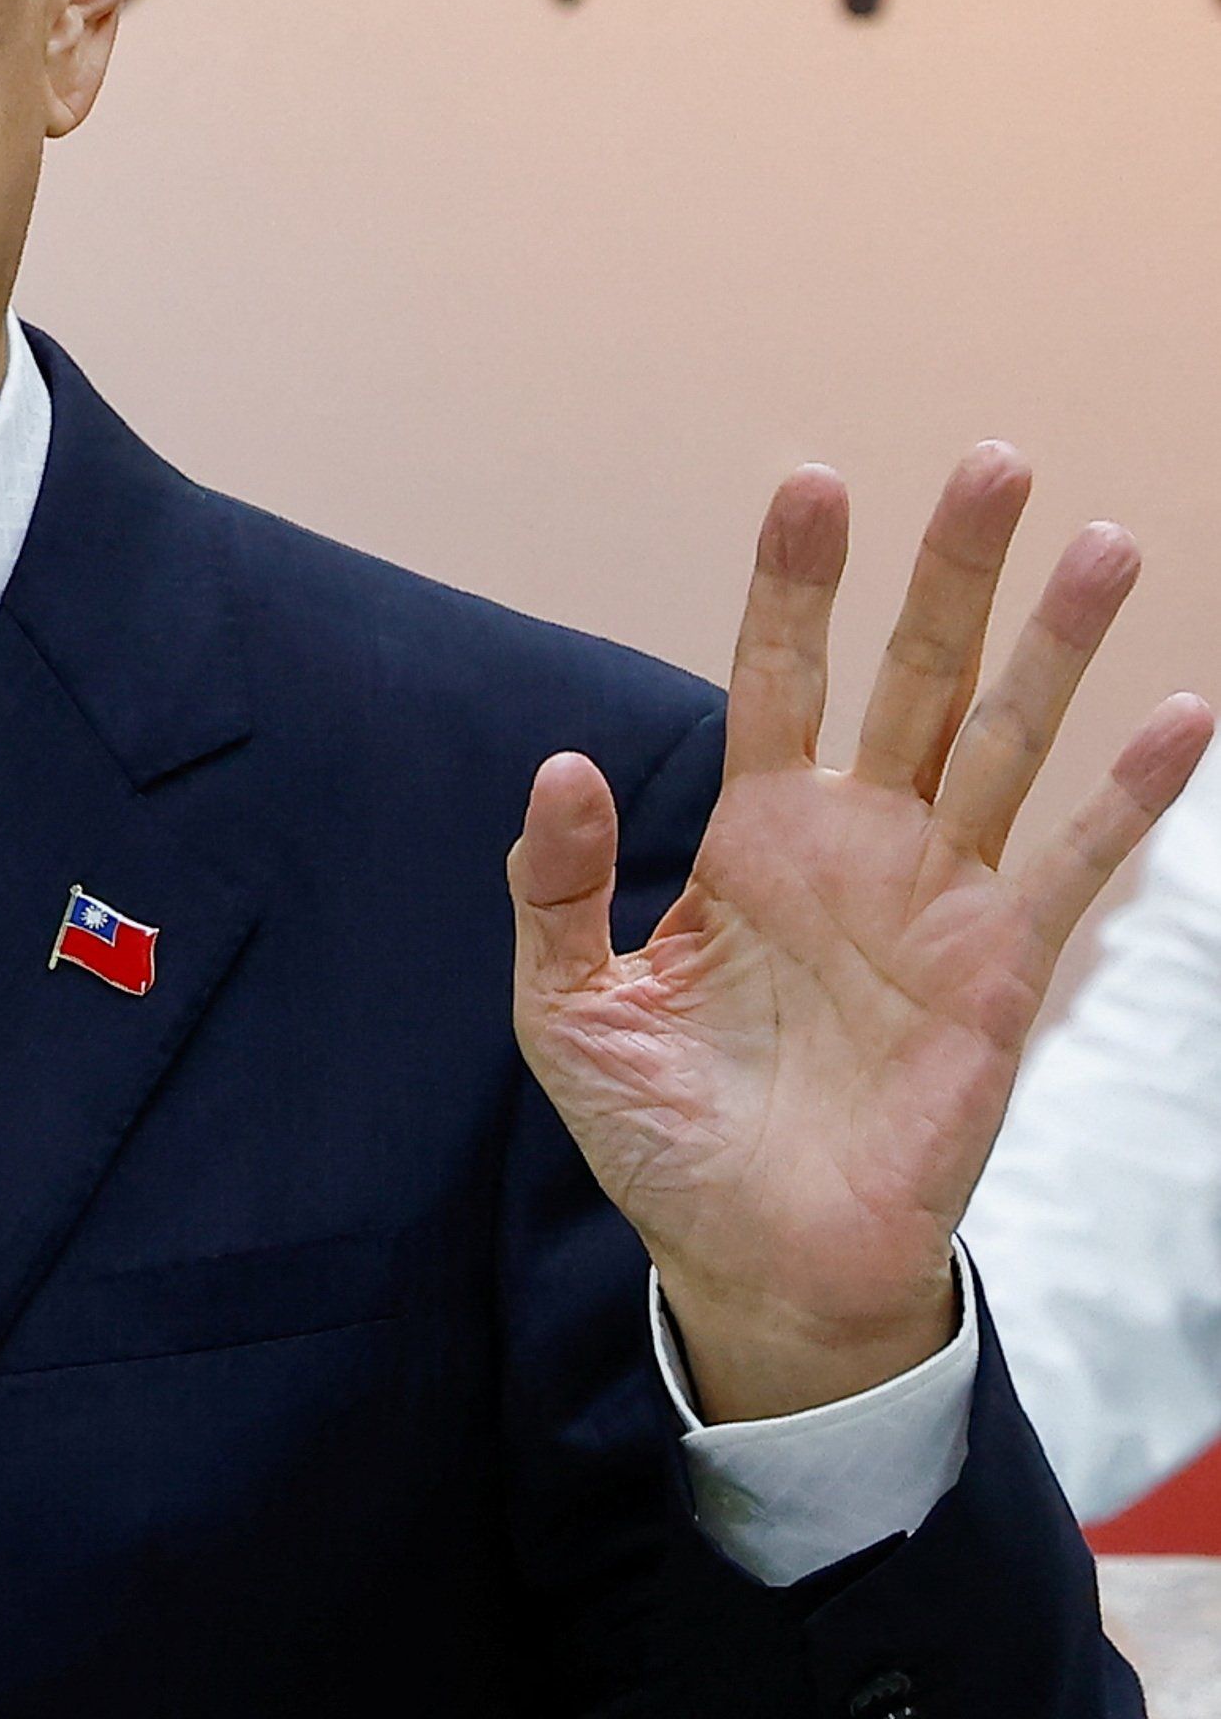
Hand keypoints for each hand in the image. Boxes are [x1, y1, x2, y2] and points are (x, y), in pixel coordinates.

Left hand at [512, 446, 1212, 1421]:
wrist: (753, 1256)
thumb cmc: (662, 1133)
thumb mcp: (568, 1009)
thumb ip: (560, 889)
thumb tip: (561, 766)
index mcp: (751, 838)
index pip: (775, 679)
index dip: (793, 585)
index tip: (812, 482)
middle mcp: (856, 844)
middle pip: (910, 677)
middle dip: (948, 574)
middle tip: (992, 461)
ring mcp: (940, 897)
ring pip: (1006, 742)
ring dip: (1057, 648)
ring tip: (1104, 542)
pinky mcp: (1004, 968)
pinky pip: (1076, 863)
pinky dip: (1130, 793)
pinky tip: (1180, 715)